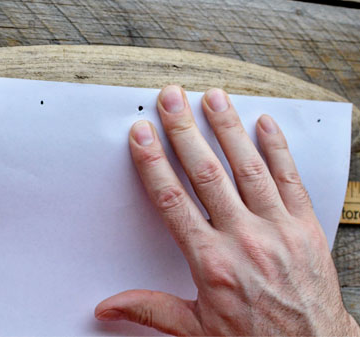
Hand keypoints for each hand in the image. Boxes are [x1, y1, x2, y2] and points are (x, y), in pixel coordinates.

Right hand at [94, 86, 358, 335]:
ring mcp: (278, 229)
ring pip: (248, 168)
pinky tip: (265, 123)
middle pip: (207, 173)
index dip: (154, 163)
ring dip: (228, 129)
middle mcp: (244, 238)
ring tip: (214, 98)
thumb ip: (150, 310)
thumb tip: (107, 307)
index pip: (173, 201)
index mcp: (212, 262)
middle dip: (185, 131)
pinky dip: (278, 149)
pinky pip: (291, 180)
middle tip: (171, 99)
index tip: (142, 135)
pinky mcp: (305, 227)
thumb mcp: (195, 330)